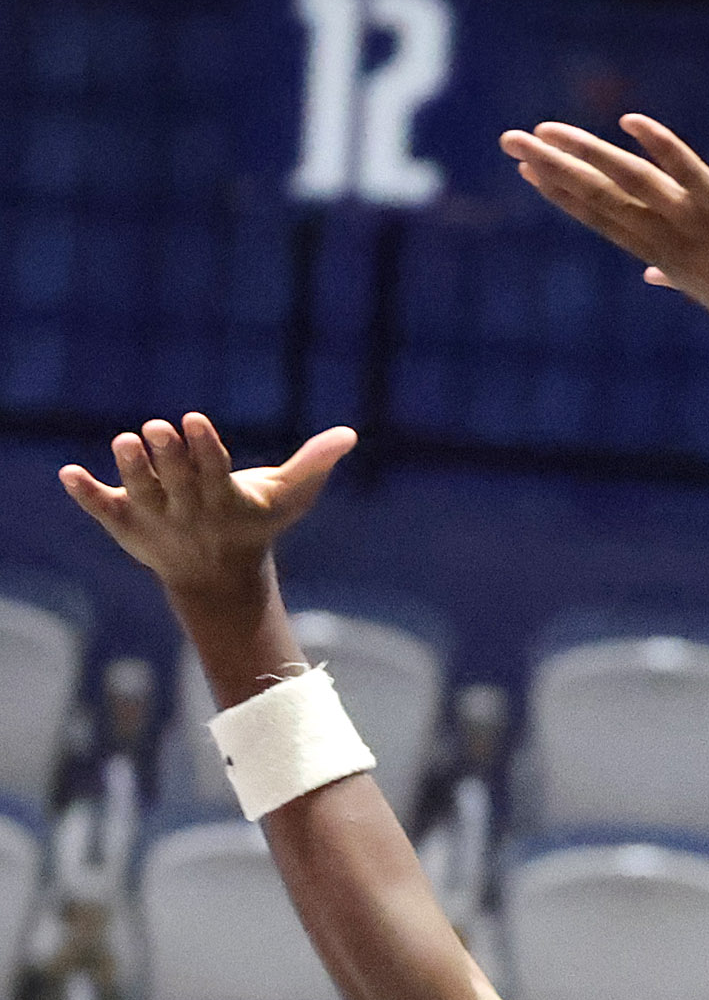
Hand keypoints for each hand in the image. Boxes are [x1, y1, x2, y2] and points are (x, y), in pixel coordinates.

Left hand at [59, 413, 355, 609]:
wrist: (217, 580)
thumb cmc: (256, 526)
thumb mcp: (289, 498)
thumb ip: (314, 463)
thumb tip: (350, 433)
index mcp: (225, 499)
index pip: (213, 469)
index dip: (202, 445)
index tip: (193, 419)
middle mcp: (188, 509)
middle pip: (176, 479)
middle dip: (166, 453)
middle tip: (156, 425)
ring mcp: (154, 518)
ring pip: (140, 491)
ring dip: (130, 468)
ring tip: (123, 441)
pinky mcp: (125, 523)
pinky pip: (101, 509)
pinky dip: (85, 494)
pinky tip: (67, 474)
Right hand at [500, 115, 708, 344]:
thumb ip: (678, 280)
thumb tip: (650, 276)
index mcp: (665, 257)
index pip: (603, 220)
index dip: (564, 194)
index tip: (529, 172)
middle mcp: (670, 240)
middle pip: (600, 198)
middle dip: (554, 168)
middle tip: (510, 141)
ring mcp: (696, 223)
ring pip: (628, 182)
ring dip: (585, 154)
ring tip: (545, 131)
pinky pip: (688, 172)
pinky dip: (660, 147)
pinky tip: (630, 123)